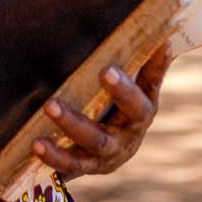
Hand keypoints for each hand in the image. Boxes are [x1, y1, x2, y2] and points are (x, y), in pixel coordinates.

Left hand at [30, 45, 169, 178]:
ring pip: (95, 141)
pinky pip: (71, 165)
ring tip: (51, 105)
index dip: (145, 71)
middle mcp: (131, 133)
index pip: (149, 87)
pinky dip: (54, 155)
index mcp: (144, 109)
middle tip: (104, 71)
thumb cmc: (121, 110)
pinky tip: (37, 144)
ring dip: (73, 123)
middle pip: (131, 113)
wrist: (110, 154)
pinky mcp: (87, 167)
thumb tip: (164, 34)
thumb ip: (148, 65)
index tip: (127, 59)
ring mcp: (109, 153)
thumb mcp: (136, 90)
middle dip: (121, 92)